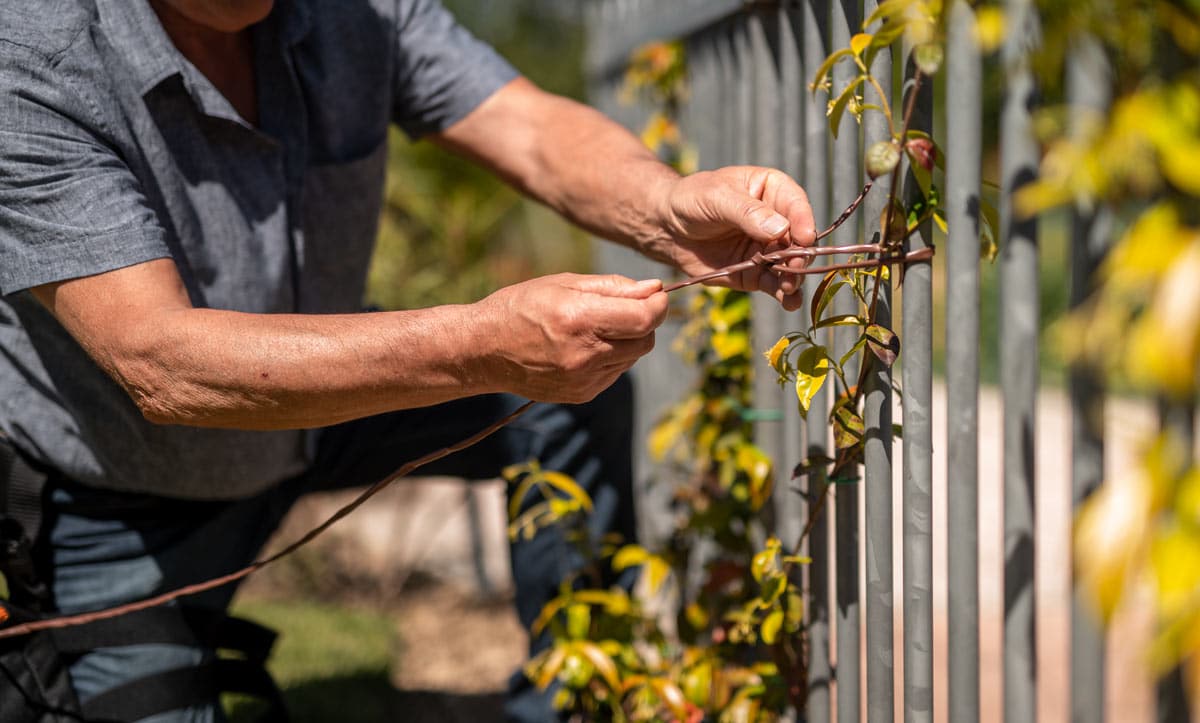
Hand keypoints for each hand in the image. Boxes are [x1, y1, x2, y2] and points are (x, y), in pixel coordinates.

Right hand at [476, 273, 667, 402]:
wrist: (484, 350)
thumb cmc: (522, 306)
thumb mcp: (564, 283)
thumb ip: (613, 287)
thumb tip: (654, 289)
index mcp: (579, 319)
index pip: (644, 318)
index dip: (658, 305)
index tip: (656, 295)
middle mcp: (584, 354)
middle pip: (645, 340)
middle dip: (645, 322)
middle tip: (626, 308)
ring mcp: (583, 379)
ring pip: (632, 357)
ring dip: (627, 340)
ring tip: (596, 327)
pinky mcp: (582, 394)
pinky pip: (615, 372)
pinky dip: (611, 357)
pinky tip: (585, 347)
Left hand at [655, 166, 816, 310]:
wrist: (667, 228)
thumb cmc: (692, 200)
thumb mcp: (718, 197)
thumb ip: (749, 213)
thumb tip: (781, 229)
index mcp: (772, 190)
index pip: (796, 204)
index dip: (804, 220)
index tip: (805, 237)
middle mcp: (777, 220)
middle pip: (799, 239)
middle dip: (800, 254)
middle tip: (794, 267)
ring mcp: (768, 249)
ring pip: (790, 264)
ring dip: (794, 277)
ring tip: (790, 287)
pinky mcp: (756, 273)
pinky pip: (775, 284)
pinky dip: (784, 294)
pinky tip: (790, 303)